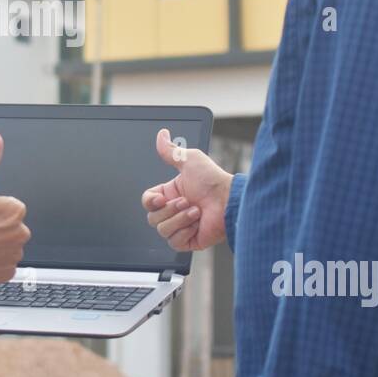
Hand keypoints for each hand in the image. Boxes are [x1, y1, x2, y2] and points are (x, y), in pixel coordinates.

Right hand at [141, 128, 232, 251]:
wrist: (229, 201)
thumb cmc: (213, 180)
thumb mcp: (189, 160)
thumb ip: (171, 150)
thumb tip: (161, 134)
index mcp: (170, 194)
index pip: (148, 202)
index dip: (150, 202)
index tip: (161, 199)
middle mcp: (174, 211)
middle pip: (152, 218)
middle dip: (170, 210)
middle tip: (187, 202)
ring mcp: (181, 226)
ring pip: (162, 230)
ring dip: (180, 220)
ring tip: (196, 212)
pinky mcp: (189, 240)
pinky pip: (174, 242)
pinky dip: (185, 232)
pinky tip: (197, 224)